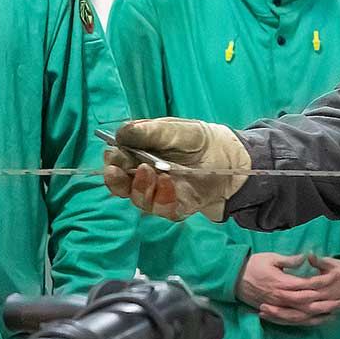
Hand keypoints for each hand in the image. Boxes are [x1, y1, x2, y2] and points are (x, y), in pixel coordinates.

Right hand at [102, 118, 250, 221]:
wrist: (228, 158)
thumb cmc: (197, 140)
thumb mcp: (174, 129)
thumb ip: (149, 132)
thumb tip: (120, 133)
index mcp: (137, 156)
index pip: (115, 162)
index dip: (111, 161)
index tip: (113, 154)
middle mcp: (142, 177)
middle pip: (119, 185)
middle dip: (116, 179)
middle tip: (118, 170)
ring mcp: (158, 194)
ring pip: (138, 199)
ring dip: (139, 187)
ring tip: (148, 170)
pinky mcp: (175, 207)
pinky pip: (162, 209)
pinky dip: (162, 197)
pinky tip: (167, 182)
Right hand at [239, 253, 339, 326]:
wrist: (234, 278)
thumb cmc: (253, 265)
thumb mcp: (272, 258)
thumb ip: (290, 260)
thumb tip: (305, 257)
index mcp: (283, 283)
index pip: (308, 284)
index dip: (323, 281)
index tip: (335, 276)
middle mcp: (282, 297)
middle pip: (309, 302)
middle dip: (326, 302)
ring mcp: (279, 306)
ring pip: (303, 314)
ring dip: (319, 314)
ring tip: (334, 313)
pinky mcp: (275, 311)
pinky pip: (293, 320)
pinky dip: (306, 321)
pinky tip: (316, 321)